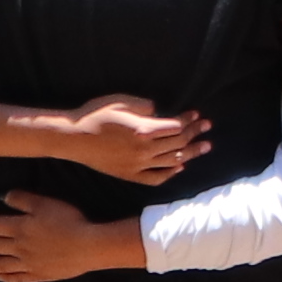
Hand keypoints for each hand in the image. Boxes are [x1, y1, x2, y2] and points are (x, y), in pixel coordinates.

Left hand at [0, 189, 139, 281]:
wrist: (88, 246)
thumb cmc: (68, 221)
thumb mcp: (44, 203)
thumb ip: (22, 199)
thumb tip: (2, 197)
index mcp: (19, 228)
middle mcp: (19, 247)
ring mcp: (27, 264)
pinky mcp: (38, 274)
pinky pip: (16, 277)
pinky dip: (3, 278)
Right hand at [36, 95, 206, 183]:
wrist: (74, 137)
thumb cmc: (96, 114)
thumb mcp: (123, 103)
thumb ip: (146, 107)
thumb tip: (161, 113)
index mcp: (145, 131)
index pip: (176, 127)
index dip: (190, 121)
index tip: (199, 116)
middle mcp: (145, 151)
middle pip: (178, 144)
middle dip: (195, 134)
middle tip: (206, 128)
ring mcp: (137, 165)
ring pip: (172, 162)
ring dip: (190, 154)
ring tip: (203, 147)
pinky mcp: (129, 175)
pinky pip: (155, 178)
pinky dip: (170, 173)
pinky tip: (179, 168)